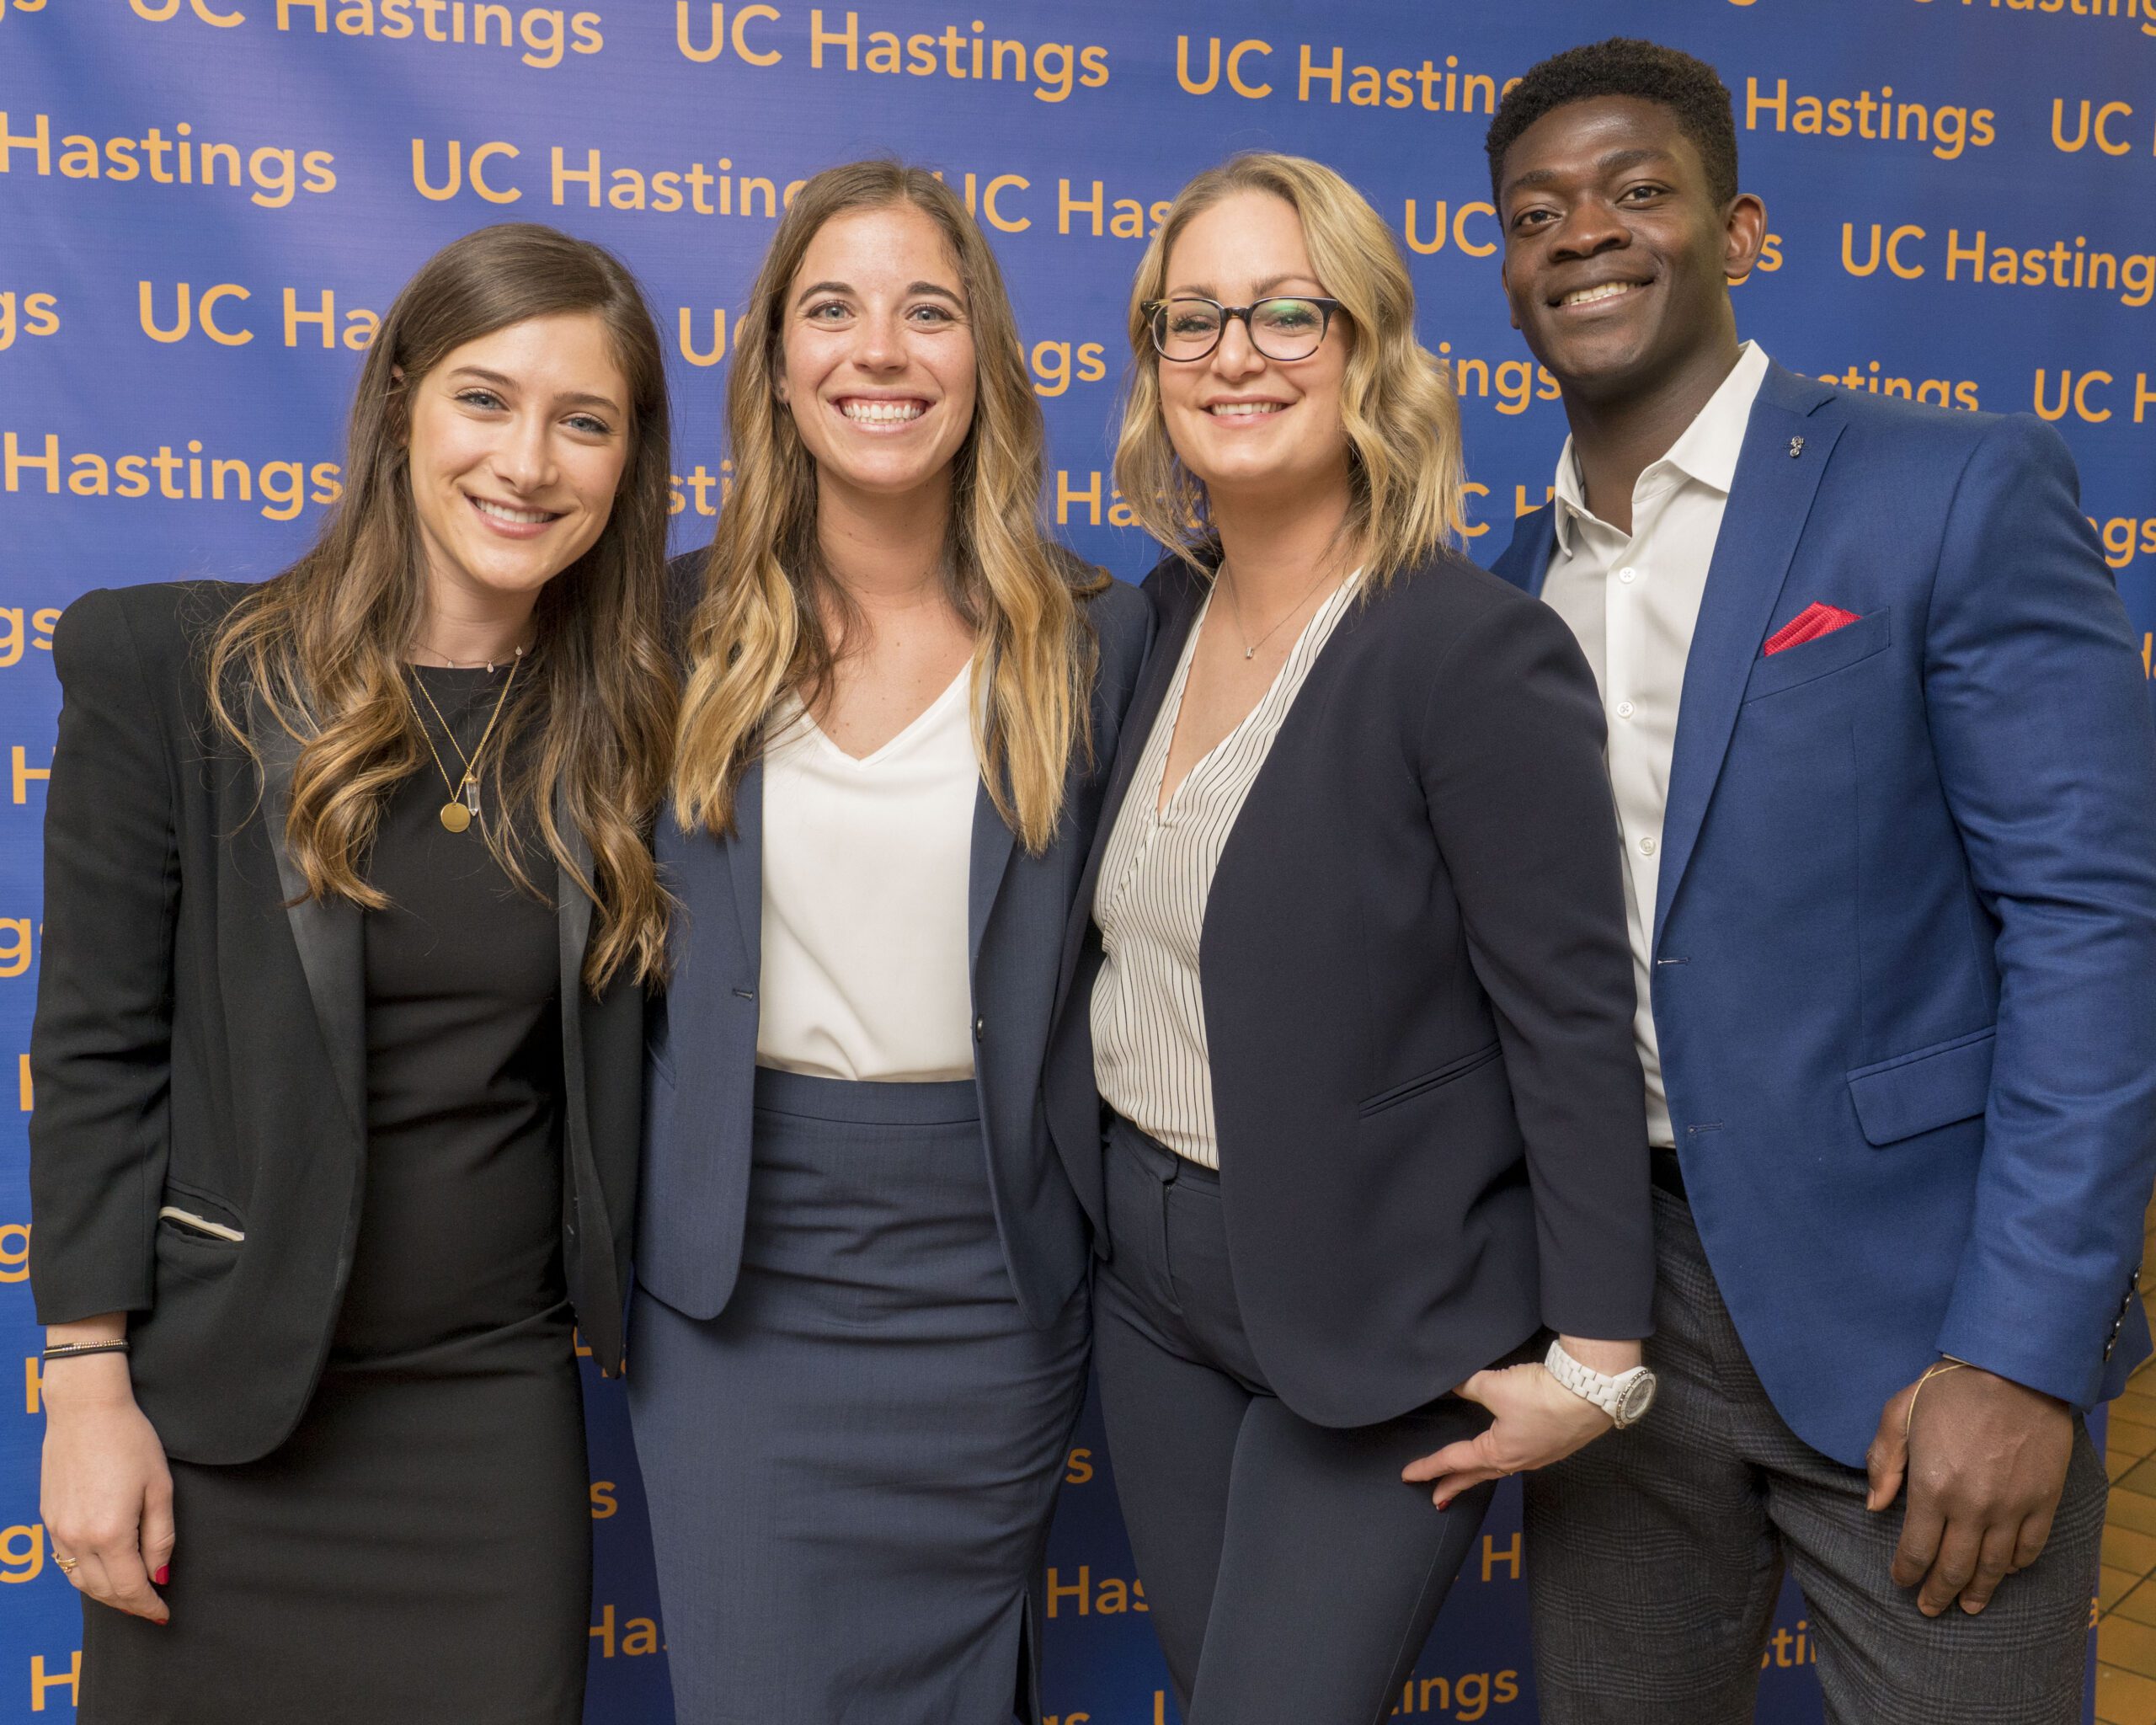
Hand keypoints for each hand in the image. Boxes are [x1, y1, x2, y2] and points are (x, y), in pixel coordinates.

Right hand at [41, 1352, 173, 1623]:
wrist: (86, 1410)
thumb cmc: (130, 1441)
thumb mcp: (159, 1487)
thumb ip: (160, 1535)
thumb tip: (160, 1574)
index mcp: (110, 1532)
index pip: (129, 1587)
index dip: (147, 1604)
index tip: (163, 1613)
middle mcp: (78, 1538)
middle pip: (103, 1590)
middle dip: (128, 1604)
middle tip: (151, 1608)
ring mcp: (57, 1530)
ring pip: (80, 1581)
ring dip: (105, 1593)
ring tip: (131, 1593)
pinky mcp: (48, 1519)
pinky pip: (65, 1562)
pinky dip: (85, 1574)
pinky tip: (103, 1570)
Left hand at [1402, 1361, 1615, 1508]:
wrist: (1593, 1395)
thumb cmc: (1543, 1395)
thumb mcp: (1496, 1385)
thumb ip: (1469, 1385)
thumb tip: (1451, 1384)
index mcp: (1498, 1452)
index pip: (1454, 1460)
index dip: (1428, 1467)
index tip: (1408, 1476)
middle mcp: (1518, 1461)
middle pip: (1477, 1475)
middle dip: (1455, 1485)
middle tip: (1436, 1497)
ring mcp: (1538, 1456)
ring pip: (1500, 1469)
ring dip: (1480, 1473)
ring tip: (1469, 1475)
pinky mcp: (1554, 1445)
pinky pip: (1520, 1459)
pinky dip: (1504, 1461)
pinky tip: (1506, 1454)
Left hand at [1865, 1360, 2072, 1617]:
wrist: (2013, 1371)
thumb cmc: (1950, 1390)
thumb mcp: (1898, 1414)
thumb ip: (1884, 1462)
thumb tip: (1874, 1506)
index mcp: (1932, 1488)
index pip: (1916, 1549)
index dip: (1907, 1572)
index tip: (1902, 1582)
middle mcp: (1972, 1508)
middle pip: (1954, 1568)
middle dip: (1938, 1593)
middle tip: (1930, 1609)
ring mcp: (2011, 1508)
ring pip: (1994, 1567)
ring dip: (1979, 1591)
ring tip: (1968, 1605)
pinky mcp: (2042, 1502)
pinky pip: (2030, 1547)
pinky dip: (2016, 1565)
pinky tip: (2005, 1571)